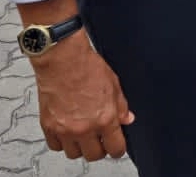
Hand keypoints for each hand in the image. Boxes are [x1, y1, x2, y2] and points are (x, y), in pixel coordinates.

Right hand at [32, 32, 133, 160]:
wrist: (63, 59)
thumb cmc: (88, 67)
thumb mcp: (114, 84)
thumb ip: (121, 105)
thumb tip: (127, 119)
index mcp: (105, 118)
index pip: (115, 148)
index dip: (118, 148)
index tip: (117, 146)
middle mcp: (85, 128)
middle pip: (94, 155)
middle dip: (100, 149)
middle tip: (101, 139)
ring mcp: (65, 130)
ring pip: (74, 154)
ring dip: (80, 147)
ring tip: (84, 134)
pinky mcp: (49, 127)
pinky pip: (55, 146)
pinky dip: (62, 142)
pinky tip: (68, 130)